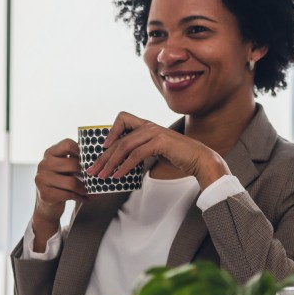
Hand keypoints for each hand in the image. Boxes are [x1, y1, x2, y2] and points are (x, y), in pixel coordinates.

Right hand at [31, 139, 87, 250]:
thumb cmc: (60, 183)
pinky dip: (81, 198)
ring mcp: (42, 179)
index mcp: (49, 153)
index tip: (90, 160)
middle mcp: (43, 164)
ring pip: (72, 182)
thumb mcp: (64, 168)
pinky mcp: (45, 194)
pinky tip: (86, 199)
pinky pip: (69, 195)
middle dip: (87, 173)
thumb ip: (74, 160)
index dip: (81, 151)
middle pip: (72, 164)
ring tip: (93, 191)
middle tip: (96, 178)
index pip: (67, 144)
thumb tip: (98, 157)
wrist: (47, 205)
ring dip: (85, 189)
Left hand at [87, 112, 228, 188]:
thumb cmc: (178, 156)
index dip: (110, 131)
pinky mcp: (160, 143)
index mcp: (147, 125)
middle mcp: (149, 126)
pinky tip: (118, 176)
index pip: (123, 118)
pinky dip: (124, 166)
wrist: (200, 159)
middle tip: (93, 170)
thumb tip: (120, 161)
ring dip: (111, 163)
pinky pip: (136, 155)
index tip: (101, 147)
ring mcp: (155, 133)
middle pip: (119, 139)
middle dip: (103, 156)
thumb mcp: (155, 149)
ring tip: (103, 176)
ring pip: (124, 146)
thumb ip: (140, 149)